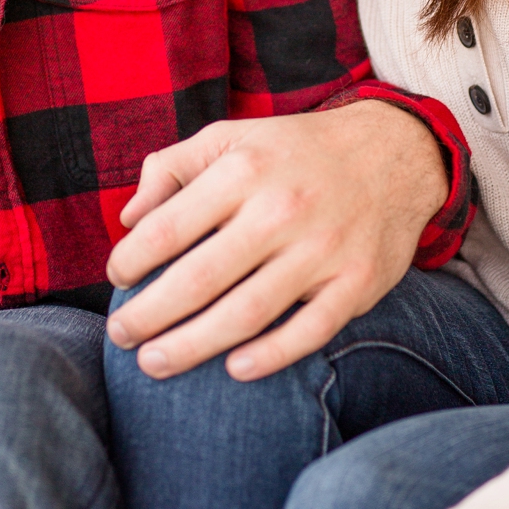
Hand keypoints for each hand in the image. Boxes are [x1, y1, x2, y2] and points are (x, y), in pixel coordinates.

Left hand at [104, 100, 447, 382]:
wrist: (393, 154)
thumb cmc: (292, 151)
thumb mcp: (228, 138)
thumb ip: (171, 169)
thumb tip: (127, 218)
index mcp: (241, 172)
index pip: (168, 228)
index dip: (131, 260)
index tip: (116, 278)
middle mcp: (280, 212)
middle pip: (198, 278)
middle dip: (149, 314)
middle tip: (119, 335)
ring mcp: (322, 251)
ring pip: (246, 312)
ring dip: (193, 345)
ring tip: (153, 363)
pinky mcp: (357, 283)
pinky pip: (309, 331)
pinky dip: (271, 356)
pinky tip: (234, 369)